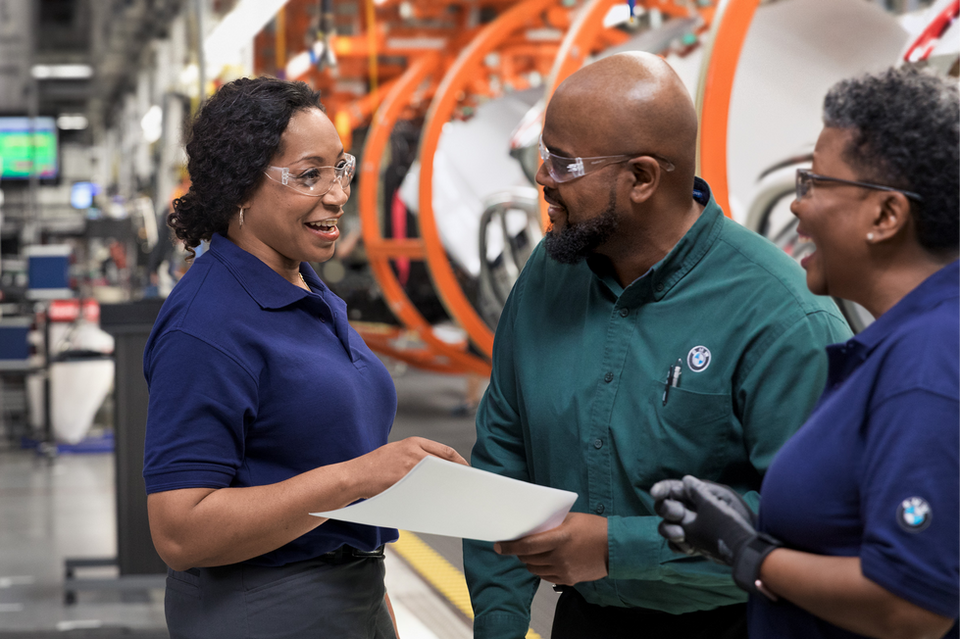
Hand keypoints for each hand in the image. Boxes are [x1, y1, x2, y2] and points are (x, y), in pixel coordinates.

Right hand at [350, 437, 466, 497]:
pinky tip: (437, 500)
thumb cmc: (377, 465)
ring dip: (447, 486)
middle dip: (457, 476)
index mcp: (414, 442)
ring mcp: (409, 468)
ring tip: (454, 494)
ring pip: (437, 478)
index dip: (461, 463)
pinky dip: (433, 495)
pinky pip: (424, 490)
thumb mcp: (399, 450)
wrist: (356, 475)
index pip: (447, 452)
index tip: (468, 471)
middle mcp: (413, 453)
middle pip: (445, 465)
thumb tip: (442, 467)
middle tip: (465, 485)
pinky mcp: (403, 483)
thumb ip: (419, 455)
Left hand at [493, 512, 608, 585]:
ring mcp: (564, 570)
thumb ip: (551, 524)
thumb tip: (531, 526)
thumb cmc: (594, 528)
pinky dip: (540, 569)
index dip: (510, 546)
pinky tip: (544, 561)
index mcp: (560, 538)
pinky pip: (545, 576)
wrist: (615, 548)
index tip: (499, 546)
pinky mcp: (568, 579)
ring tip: (531, 553)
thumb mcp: (571, 519)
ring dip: (528, 560)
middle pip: (528, 558)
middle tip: (516, 546)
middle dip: (518, 552)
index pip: (527, 545)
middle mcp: (560, 556)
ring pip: (534, 568)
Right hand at [651, 477, 757, 556]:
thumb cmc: (739, 517)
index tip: (656, 494)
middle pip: (663, 507)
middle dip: (667, 511)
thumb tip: (685, 480)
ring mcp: (688, 528)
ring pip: (665, 527)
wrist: (750, 545)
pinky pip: (674, 545)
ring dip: (669, 531)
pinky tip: (690, 548)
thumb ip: (701, 492)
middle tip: (680, 516)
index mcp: (694, 495)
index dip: (661, 489)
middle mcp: (688, 510)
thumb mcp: (722, 499)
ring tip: (683, 536)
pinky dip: (678, 546)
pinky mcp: (691, 544)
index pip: (671, 489)